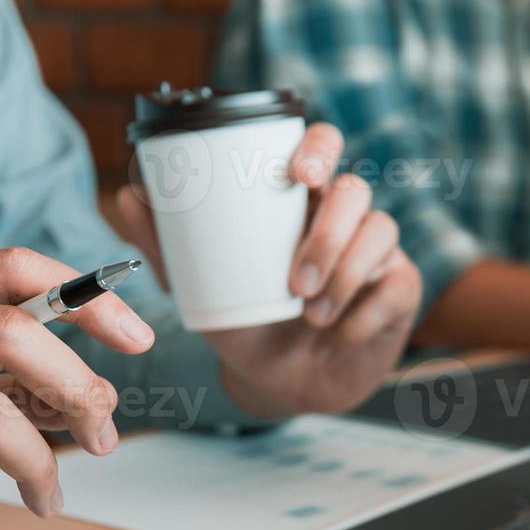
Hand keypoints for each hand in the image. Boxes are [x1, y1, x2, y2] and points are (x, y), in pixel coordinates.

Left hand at [117, 124, 421, 417]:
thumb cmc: (244, 320)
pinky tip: (340, 333)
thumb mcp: (199, 287)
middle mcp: (343, 217)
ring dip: (344, 274)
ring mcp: (376, 251)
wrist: (279, 383)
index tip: (299, 175)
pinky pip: (396, 286)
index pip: (321, 146)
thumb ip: (166, 244)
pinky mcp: (400, 290)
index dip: (319, 147)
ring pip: (381, 231)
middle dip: (330, 228)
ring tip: (310, 313)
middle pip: (356, 189)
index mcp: (299, 202)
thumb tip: (129, 193)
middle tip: (298, 275)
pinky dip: (365, 313)